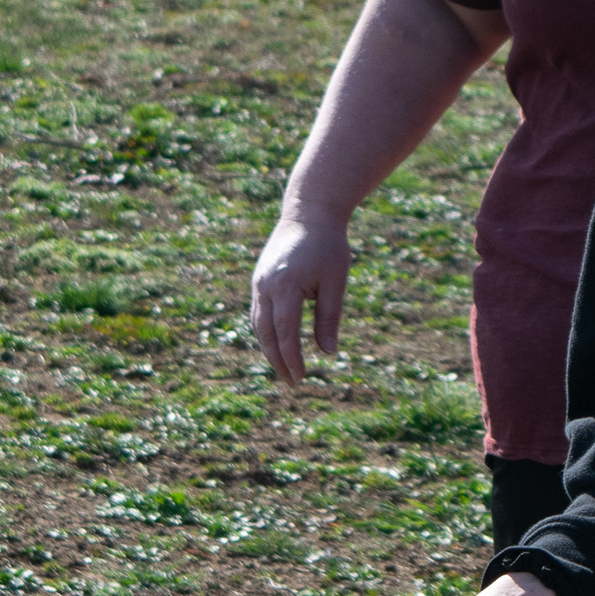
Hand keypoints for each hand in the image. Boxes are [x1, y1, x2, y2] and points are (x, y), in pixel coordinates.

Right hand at [250, 212, 349, 385]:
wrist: (309, 213)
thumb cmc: (328, 246)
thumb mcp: (335, 282)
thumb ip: (329, 318)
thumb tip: (329, 353)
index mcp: (285, 286)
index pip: (285, 334)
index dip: (292, 359)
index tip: (301, 378)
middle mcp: (266, 286)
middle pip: (266, 334)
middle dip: (278, 361)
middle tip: (292, 383)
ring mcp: (259, 282)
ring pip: (259, 325)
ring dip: (270, 349)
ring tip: (284, 368)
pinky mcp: (259, 279)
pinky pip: (258, 313)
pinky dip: (266, 332)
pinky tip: (278, 343)